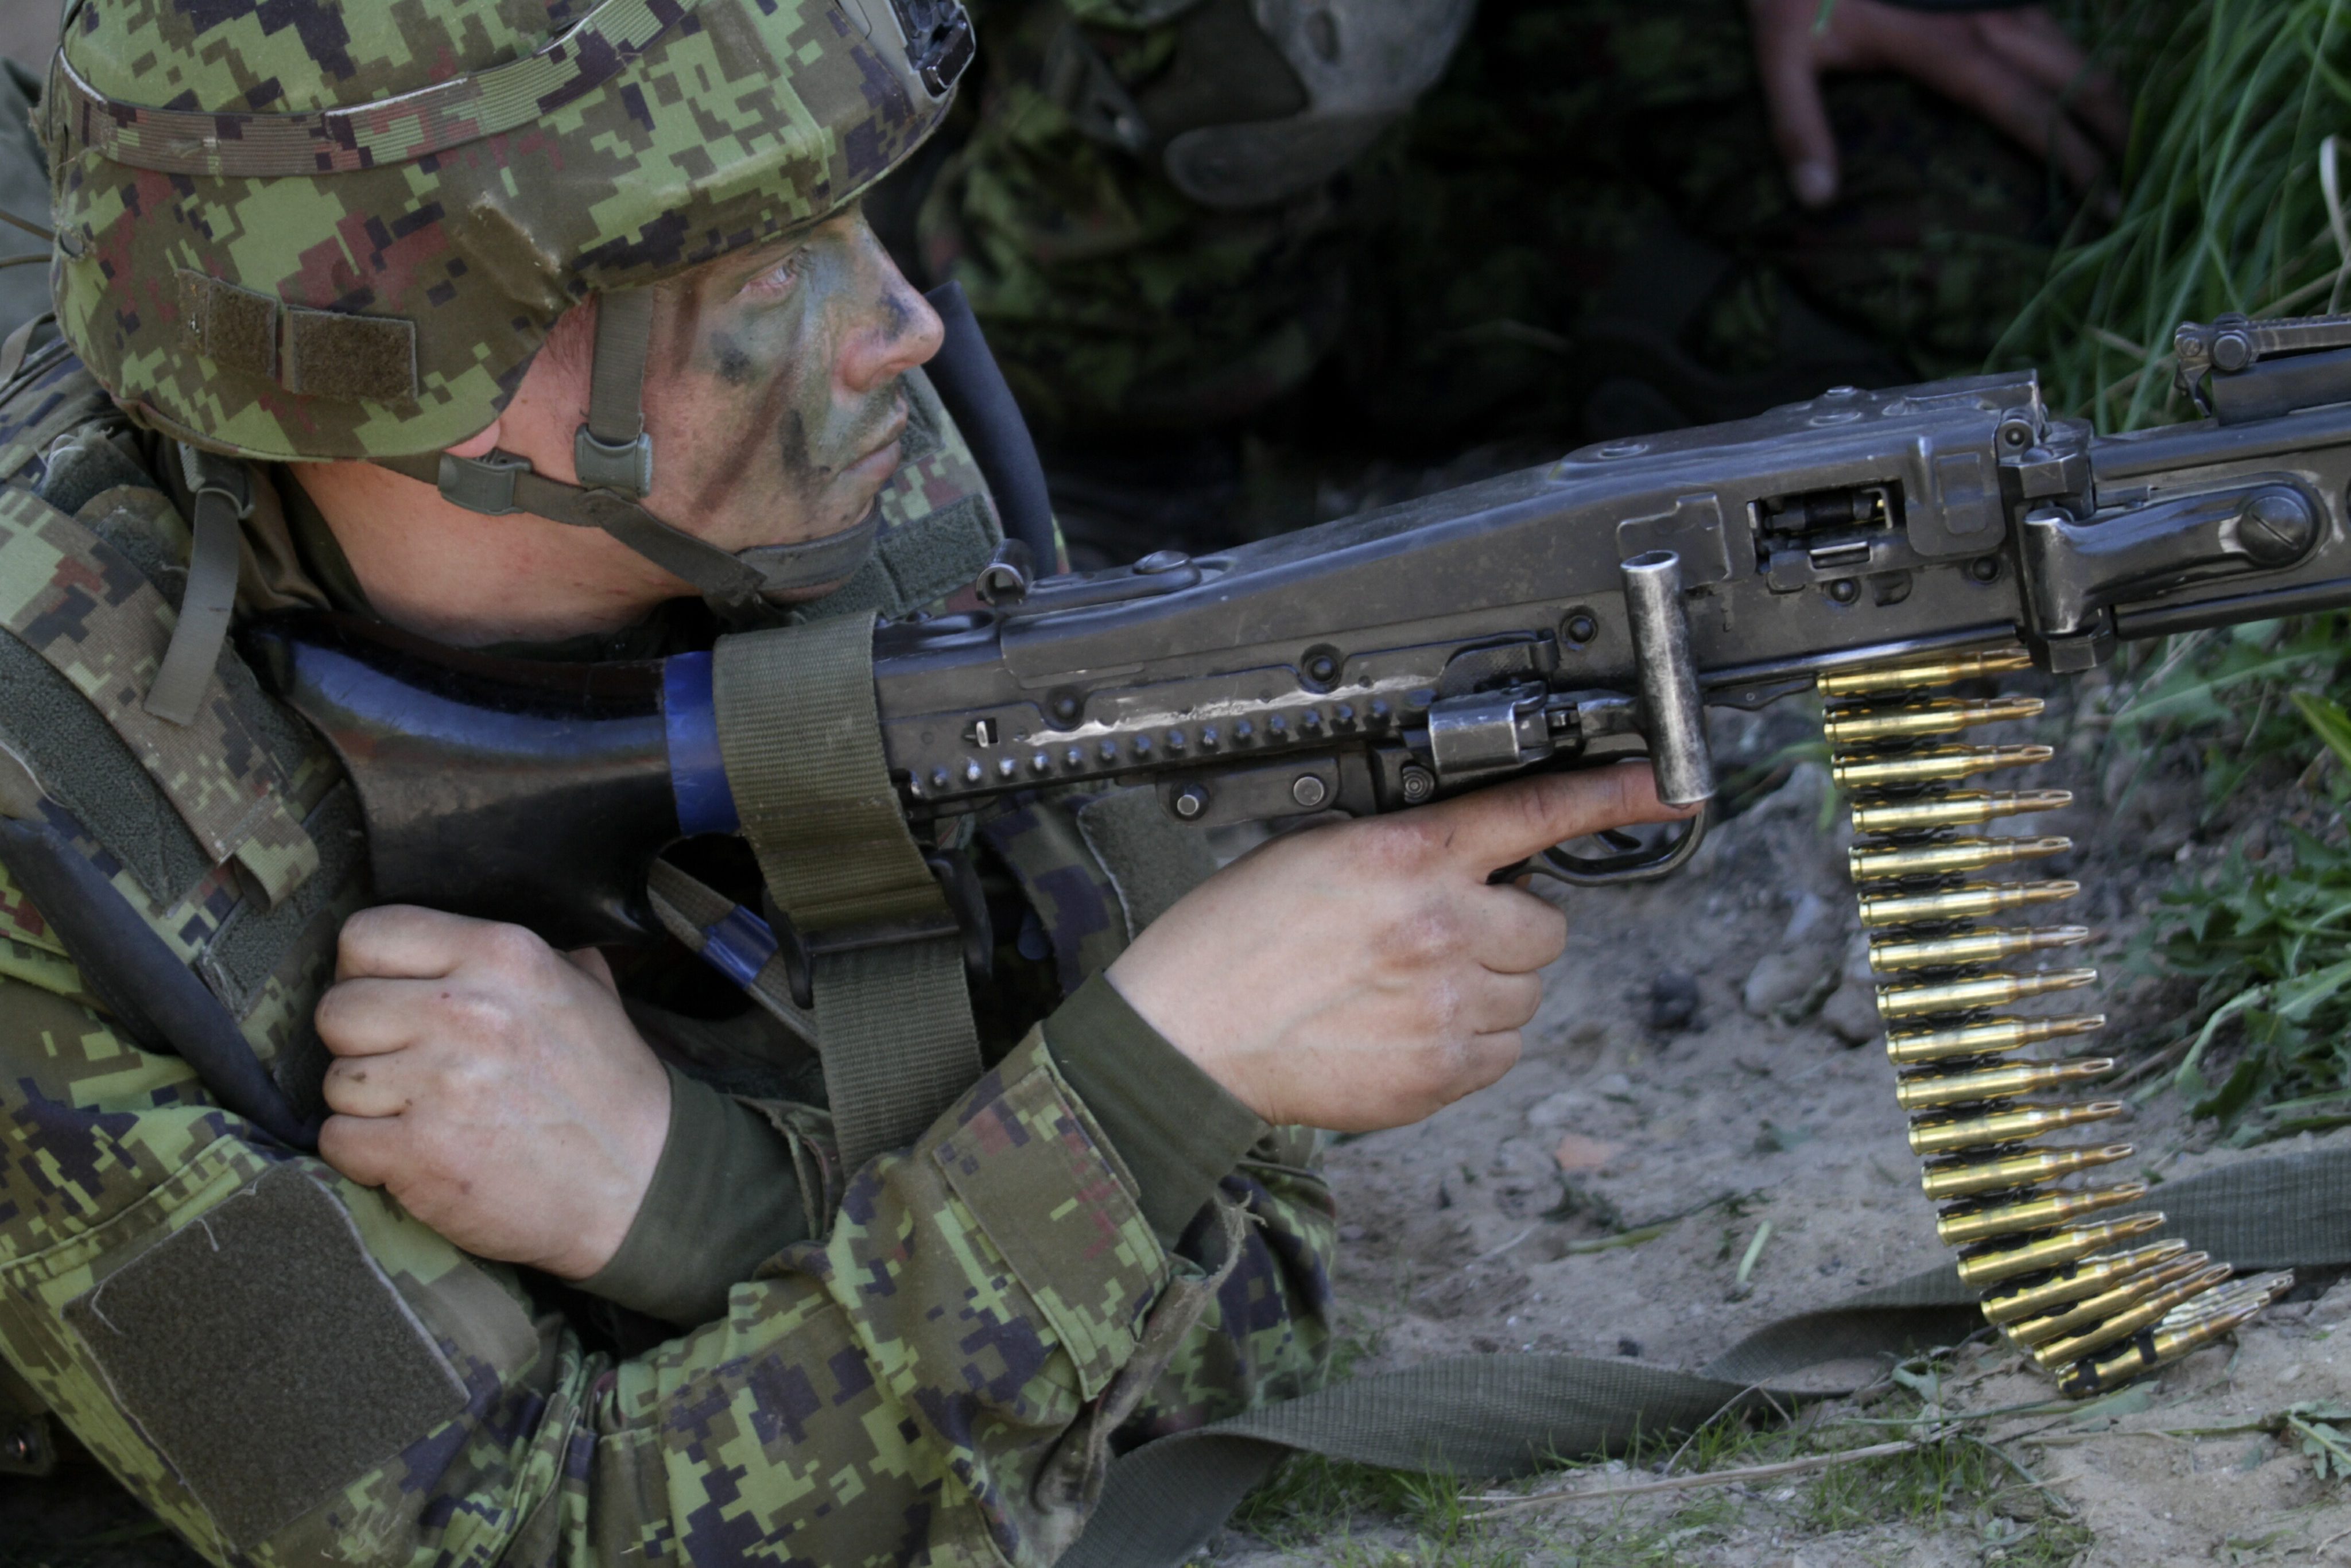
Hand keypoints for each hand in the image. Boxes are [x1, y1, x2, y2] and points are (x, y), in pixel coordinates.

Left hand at [313, 907, 672, 1279]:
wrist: (642, 1184)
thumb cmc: (610, 1088)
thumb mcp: (587, 991)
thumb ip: (529, 954)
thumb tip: (474, 934)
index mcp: (504, 955)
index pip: (368, 935)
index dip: (365, 973)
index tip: (389, 1003)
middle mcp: (466, 1008)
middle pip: (337, 1009)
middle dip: (361, 1045)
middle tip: (404, 1070)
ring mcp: (440, 1082)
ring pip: (335, 1080)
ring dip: (366, 1105)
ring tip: (420, 1117)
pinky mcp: (419, 1151)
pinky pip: (337, 1140)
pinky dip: (365, 1155)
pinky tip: (412, 1155)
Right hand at [1107, 764, 1694, 1131]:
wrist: (1184, 1039)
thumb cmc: (1230, 940)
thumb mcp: (1315, 853)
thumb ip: (1406, 848)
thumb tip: (1470, 854)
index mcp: (1406, 857)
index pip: (1535, 813)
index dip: (1611, 798)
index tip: (1663, 791)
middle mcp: (1440, 927)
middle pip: (1546, 926)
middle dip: (1506, 928)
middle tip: (1440, 936)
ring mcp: (1446, 1007)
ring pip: (1528, 992)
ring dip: (1488, 987)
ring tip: (1407, 989)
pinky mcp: (1439, 1074)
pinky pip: (1503, 1051)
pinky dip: (1469, 1042)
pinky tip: (1404, 1030)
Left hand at [1748, 0, 2129, 208]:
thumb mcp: (1779, 58)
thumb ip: (1797, 126)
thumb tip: (1817, 198)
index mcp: (1939, 44)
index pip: (2024, 108)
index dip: (2068, 155)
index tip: (2099, 201)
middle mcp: (1980, 15)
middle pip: (2069, 73)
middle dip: (2108, 128)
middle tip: (2132, 185)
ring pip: (2068, 42)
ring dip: (2101, 91)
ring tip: (2123, 142)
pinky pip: (2047, 18)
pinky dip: (2074, 59)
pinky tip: (2083, 89)